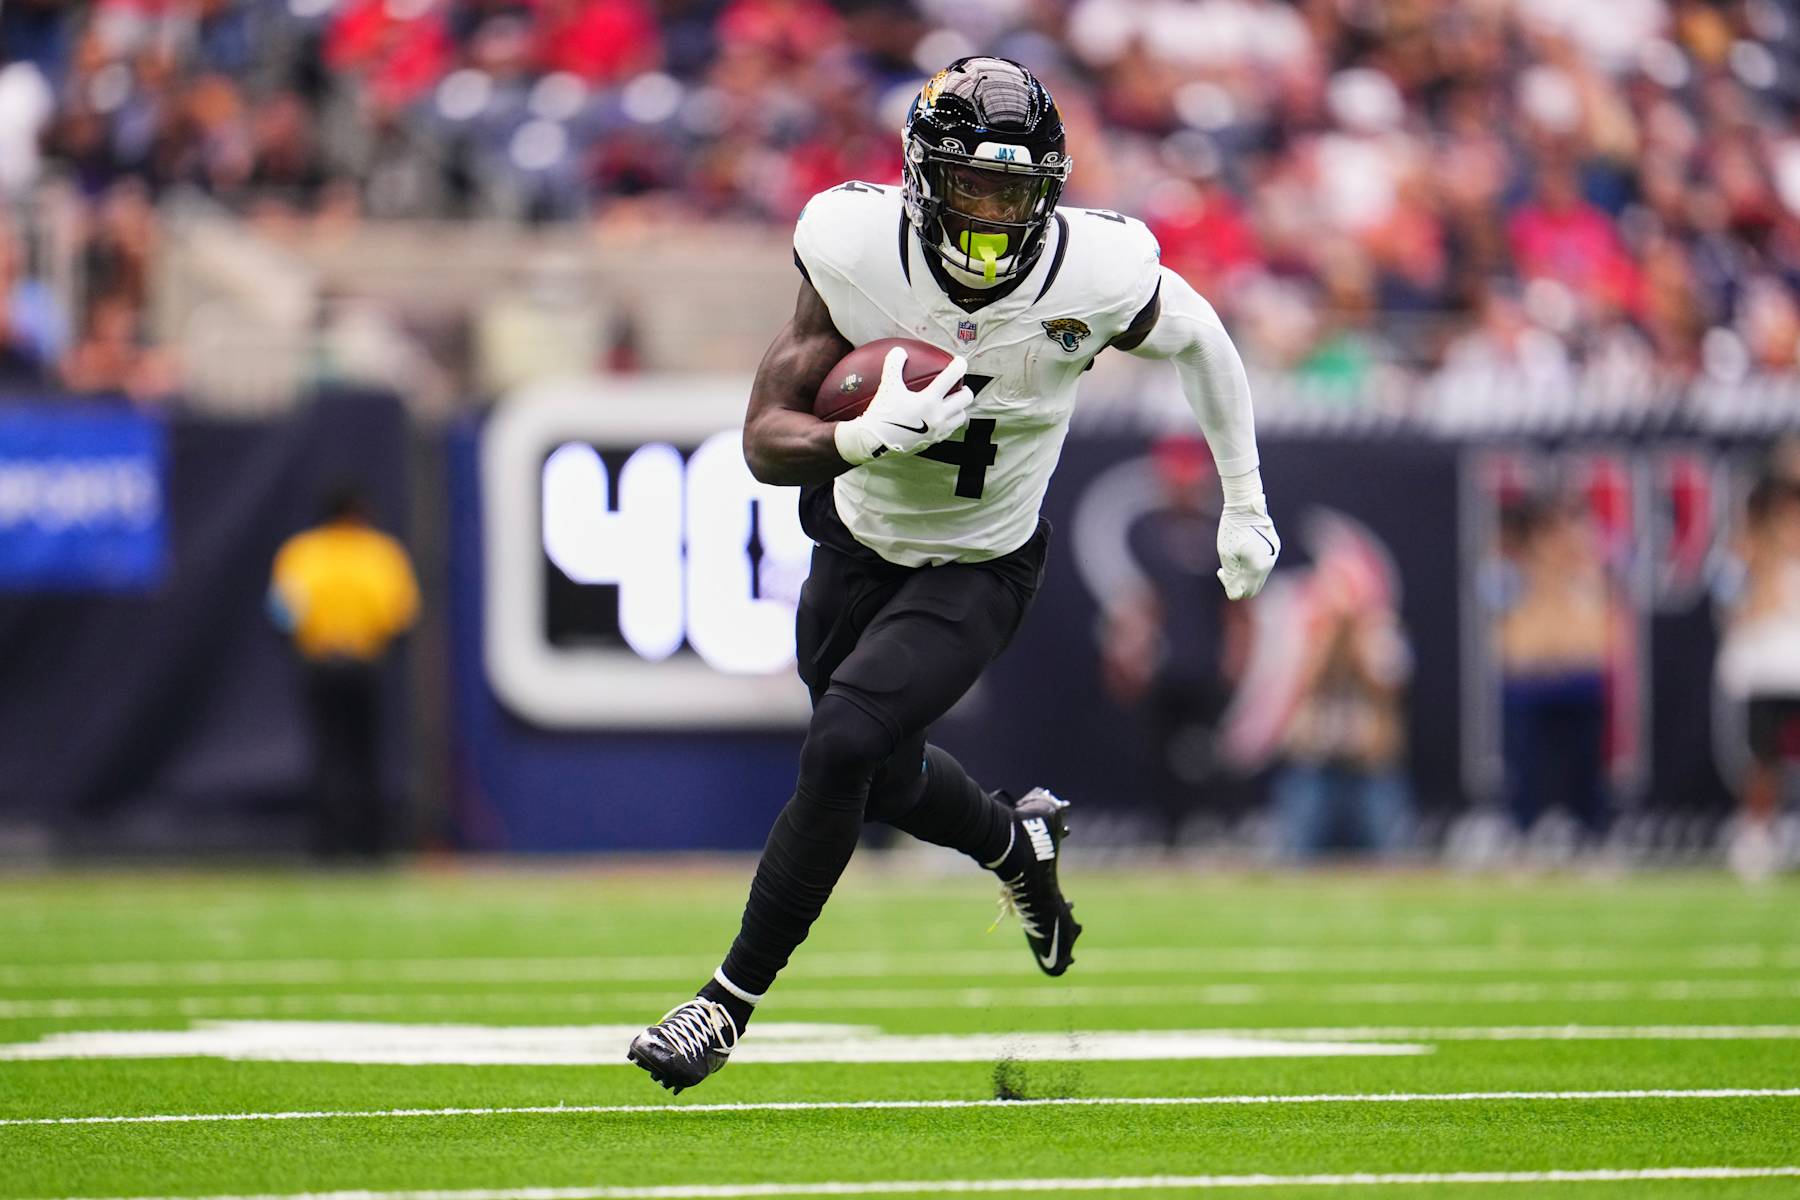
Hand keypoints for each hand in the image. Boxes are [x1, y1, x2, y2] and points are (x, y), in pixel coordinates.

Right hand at [834, 347, 974, 464]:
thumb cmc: (881, 413)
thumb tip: (899, 351)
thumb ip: (894, 365)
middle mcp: (938, 416)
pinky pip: (949, 430)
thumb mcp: (887, 386)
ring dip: (959, 407)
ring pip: (961, 416)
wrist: (874, 442)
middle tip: (958, 385)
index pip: (951, 377)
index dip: (959, 366)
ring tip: (952, 402)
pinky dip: (949, 421)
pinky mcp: (933, 441)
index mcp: (929, 400)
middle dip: (964, 389)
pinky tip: (940, 418)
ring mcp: (937, 431)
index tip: (960, 362)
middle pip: (965, 399)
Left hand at [1217, 494, 1279, 599]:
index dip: (1229, 588)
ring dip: (1246, 575)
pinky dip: (1253, 566)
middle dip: (1239, 584)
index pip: (1242, 592)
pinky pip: (1263, 565)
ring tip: (1233, 561)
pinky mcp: (1274, 549)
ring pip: (1259, 577)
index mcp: (1256, 567)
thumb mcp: (1226, 554)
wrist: (1246, 506)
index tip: (1221, 573)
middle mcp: (1268, 564)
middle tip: (1226, 572)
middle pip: (1253, 588)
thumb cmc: (1233, 528)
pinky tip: (1243, 554)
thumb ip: (1231, 575)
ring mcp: (1273, 556)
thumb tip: (1235, 592)